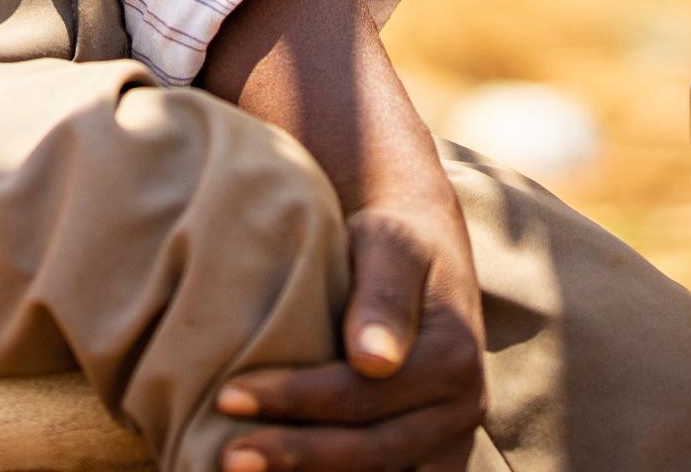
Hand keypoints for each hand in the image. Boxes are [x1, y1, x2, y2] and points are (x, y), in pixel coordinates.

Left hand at [214, 154, 487, 471]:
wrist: (420, 250)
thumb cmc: (391, 241)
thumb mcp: (390, 245)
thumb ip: (383, 296)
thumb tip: (376, 362)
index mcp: (454, 359)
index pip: (363, 394)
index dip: (294, 400)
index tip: (227, 396)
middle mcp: (462, 409)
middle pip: (373, 451)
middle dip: (296, 455)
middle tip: (228, 456)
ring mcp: (450, 440)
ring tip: (248, 469)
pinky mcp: (432, 455)